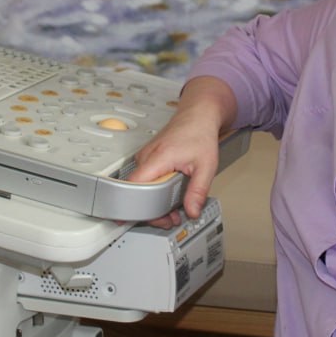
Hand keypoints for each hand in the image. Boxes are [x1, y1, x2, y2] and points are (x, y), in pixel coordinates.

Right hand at [128, 76, 236, 225]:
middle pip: (136, 190)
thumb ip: (198, 191)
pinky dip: (154, 191)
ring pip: (140, 186)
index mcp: (158, 157)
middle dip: (151, 211)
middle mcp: (147, 157)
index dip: (130, 203)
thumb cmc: (200, 134)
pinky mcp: (147, 159)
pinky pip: (145, 179)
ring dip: (153, 202)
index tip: (129, 218)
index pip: (134, 184)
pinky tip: (167, 196)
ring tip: (172, 211)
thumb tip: (192, 211)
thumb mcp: (206, 166)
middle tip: (169, 220)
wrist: (198, 116)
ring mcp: (145, 157)